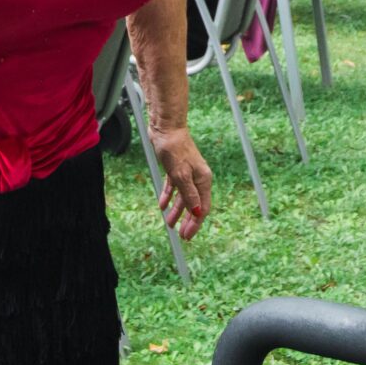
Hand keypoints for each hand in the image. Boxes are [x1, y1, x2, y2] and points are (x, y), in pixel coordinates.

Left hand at [152, 125, 211, 239]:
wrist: (166, 128)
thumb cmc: (174, 149)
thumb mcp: (180, 174)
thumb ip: (189, 194)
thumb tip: (198, 212)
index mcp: (203, 180)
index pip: (202, 207)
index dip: (196, 223)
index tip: (188, 236)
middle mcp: (197, 178)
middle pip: (194, 204)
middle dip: (188, 220)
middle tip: (181, 235)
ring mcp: (187, 173)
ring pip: (183, 198)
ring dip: (177, 211)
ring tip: (169, 223)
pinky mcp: (176, 169)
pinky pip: (174, 187)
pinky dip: (169, 196)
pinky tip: (162, 205)